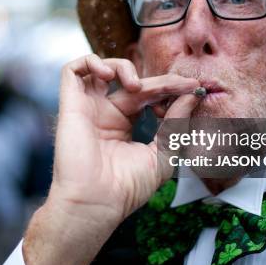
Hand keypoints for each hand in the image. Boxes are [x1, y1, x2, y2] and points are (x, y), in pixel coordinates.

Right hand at [23, 54, 202, 264]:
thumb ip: (177, 121)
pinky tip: (109, 75)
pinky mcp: (70, 105)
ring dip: (123, 67)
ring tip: (137, 86)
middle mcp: (106, 113)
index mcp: (125, 124)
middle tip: (182, 84)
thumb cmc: (128, 187)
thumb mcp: (164, 152)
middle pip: (133, 82)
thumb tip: (193, 94)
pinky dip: (91, 62)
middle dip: (160, 81)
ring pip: (102, 69)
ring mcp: (88, 108)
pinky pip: (72, 71)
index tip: (194, 89)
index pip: (149, 95)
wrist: (98, 202)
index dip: (170, 88)